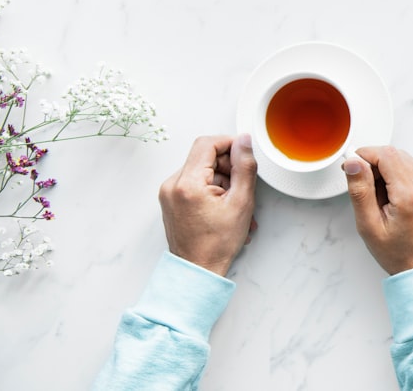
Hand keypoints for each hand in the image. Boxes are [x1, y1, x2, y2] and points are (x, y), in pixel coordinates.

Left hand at [159, 135, 258, 277]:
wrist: (197, 271)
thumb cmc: (216, 244)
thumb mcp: (241, 202)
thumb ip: (244, 167)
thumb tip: (243, 141)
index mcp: (187, 183)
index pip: (207, 144)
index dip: (229, 143)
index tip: (244, 153)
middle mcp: (172, 185)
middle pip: (204, 157)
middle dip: (228, 168)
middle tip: (242, 187)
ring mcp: (169, 193)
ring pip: (201, 171)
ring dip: (223, 181)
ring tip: (236, 204)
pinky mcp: (171, 200)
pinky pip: (194, 183)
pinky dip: (212, 190)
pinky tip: (225, 207)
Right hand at [343, 146, 412, 274]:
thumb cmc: (398, 254)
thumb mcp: (369, 225)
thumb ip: (360, 190)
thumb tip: (355, 162)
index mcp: (410, 195)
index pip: (385, 155)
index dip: (365, 155)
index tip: (353, 167)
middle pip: (396, 155)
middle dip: (376, 164)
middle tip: (367, 188)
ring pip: (407, 161)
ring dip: (390, 171)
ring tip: (383, 199)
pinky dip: (403, 178)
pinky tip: (397, 199)